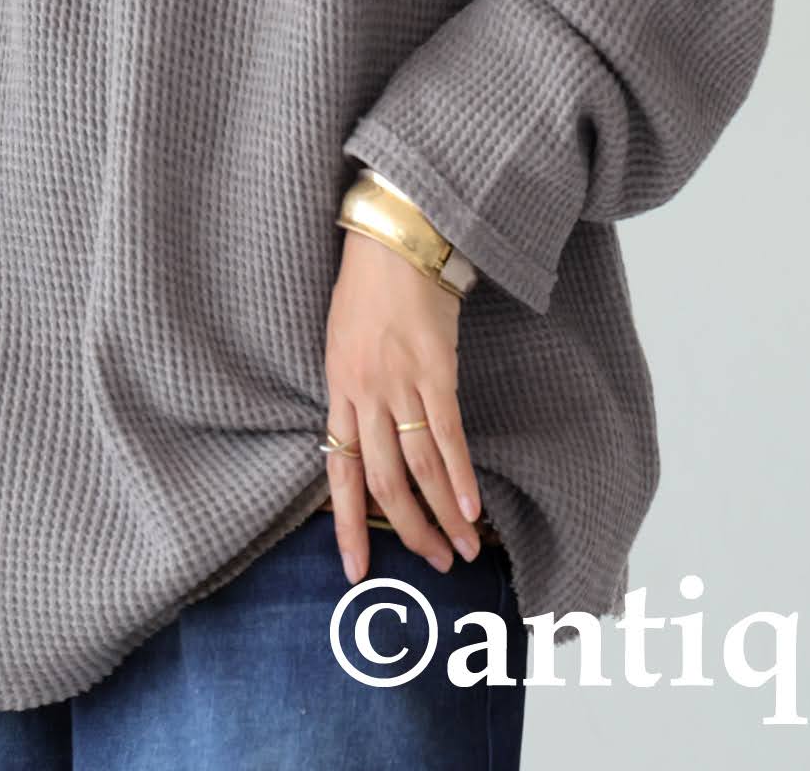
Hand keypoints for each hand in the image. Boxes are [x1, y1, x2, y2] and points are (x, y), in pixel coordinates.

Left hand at [323, 228, 482, 583]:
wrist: (394, 239)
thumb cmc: (368, 285)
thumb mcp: (342, 340)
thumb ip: (353, 389)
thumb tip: (368, 435)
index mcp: (337, 389)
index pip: (341, 472)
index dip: (348, 525)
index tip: (355, 571)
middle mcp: (364, 394)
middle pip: (385, 481)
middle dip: (409, 531)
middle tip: (433, 564)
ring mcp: (400, 383)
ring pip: (418, 466)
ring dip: (442, 515)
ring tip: (463, 549)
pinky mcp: (434, 368)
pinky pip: (446, 433)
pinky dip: (460, 475)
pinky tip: (472, 507)